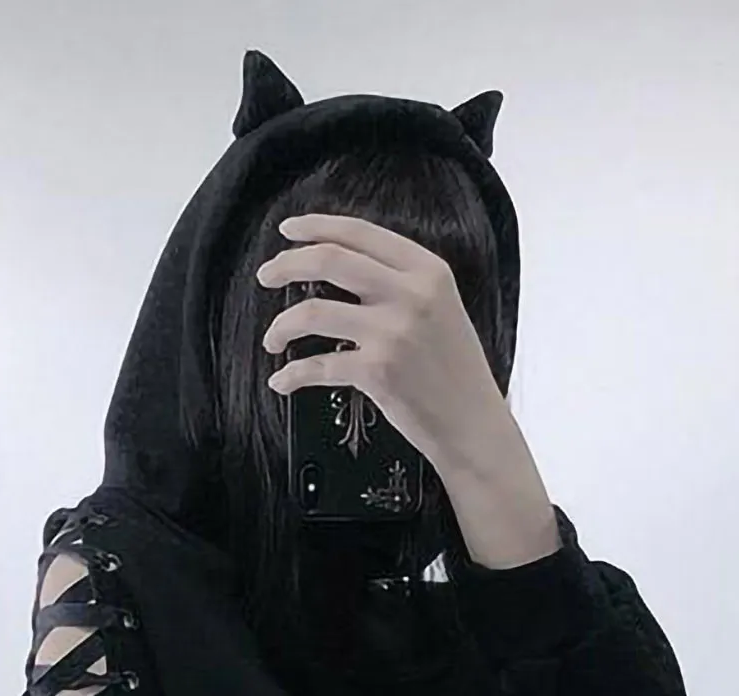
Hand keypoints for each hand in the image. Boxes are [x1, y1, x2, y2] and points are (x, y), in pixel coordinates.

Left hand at [255, 212, 511, 481]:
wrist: (473, 425)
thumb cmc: (455, 372)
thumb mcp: (441, 309)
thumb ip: (400, 283)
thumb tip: (341, 266)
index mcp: (427, 270)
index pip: (358, 233)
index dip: (315, 228)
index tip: (287, 233)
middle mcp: (410, 294)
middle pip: (328, 260)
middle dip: (286, 265)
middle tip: (265, 276)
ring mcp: (392, 333)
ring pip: (313, 311)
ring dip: (281, 325)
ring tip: (272, 339)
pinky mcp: (377, 372)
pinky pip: (317, 365)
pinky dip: (292, 375)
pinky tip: (282, 381)